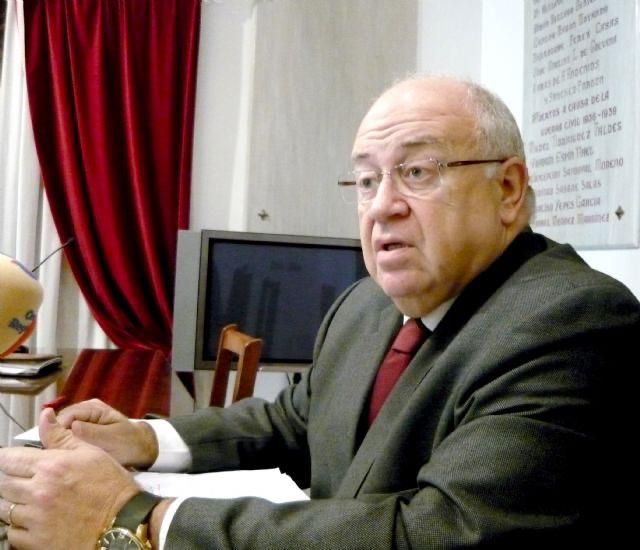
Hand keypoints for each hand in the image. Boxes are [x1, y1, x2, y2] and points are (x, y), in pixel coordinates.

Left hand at [0, 408, 140, 548]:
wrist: (122, 523)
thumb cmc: (110, 487)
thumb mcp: (91, 453)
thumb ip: (62, 435)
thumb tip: (45, 416)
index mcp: (51, 467)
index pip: (8, 459)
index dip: (7, 458)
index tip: (12, 460)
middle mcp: (38, 492)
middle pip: (3, 483)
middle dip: (10, 479)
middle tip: (26, 480)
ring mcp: (35, 519)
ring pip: (4, 509)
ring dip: (14, 502)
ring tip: (33, 500)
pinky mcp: (36, 542)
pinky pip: (12, 533)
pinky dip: (20, 526)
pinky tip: (36, 519)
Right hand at [56, 398, 158, 468]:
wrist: (139, 447)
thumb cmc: (128, 443)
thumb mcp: (110, 439)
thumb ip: (91, 432)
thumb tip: (73, 426)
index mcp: (94, 408)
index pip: (67, 415)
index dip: (58, 431)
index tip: (56, 447)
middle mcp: (86, 409)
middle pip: (61, 421)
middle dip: (58, 436)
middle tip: (59, 455)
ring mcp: (83, 418)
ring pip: (61, 429)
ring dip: (61, 441)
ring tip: (64, 456)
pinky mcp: (81, 429)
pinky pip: (66, 435)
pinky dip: (66, 444)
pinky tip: (70, 454)